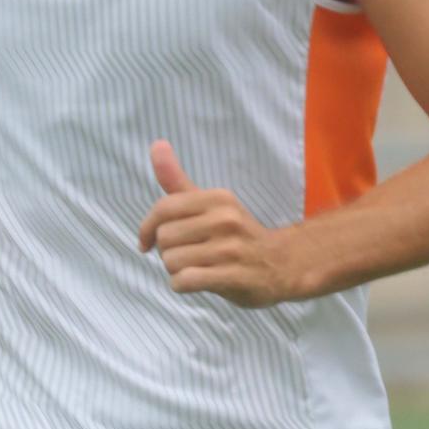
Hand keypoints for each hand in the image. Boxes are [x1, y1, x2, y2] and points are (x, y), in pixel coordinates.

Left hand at [137, 141, 295, 307]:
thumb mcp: (211, 204)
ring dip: (176, 271)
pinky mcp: (233, 276)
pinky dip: (183, 285)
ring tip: (198, 267)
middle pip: (164, 238)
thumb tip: (156, 143)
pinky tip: (198, 281)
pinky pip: (185, 281)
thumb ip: (178, 179)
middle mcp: (226, 219)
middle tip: (189, 254)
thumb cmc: (237, 234)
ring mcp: (231, 249)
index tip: (148, 241)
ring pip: (172, 262)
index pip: (163, 208)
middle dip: (167, 252)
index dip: (147, 228)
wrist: (281, 264)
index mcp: (219, 198)